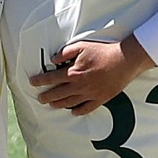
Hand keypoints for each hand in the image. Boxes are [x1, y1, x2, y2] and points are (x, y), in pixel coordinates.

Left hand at [29, 37, 152, 115]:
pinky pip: (86, 108)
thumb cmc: (103, 52)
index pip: (51, 78)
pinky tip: (73, 111)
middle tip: (40, 98)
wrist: (124, 60)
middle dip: (46, 96)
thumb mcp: (81, 46)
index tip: (33, 82)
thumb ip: (65, 52)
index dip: (40, 81)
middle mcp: (79, 86)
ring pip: (70, 103)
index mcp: (73, 73)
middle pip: (58, 94)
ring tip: (52, 105)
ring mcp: (90, 94)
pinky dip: (78, 111)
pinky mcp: (100, 98)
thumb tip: (54, 59)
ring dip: (58, 104)